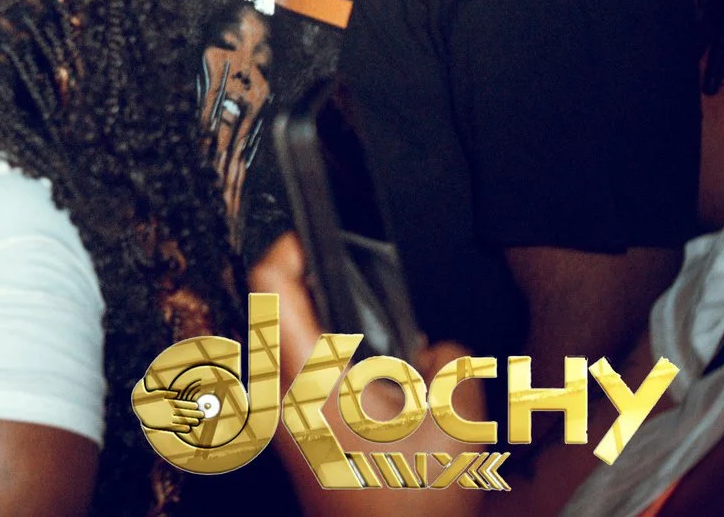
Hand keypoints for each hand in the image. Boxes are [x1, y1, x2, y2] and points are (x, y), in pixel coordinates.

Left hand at [250, 234, 483, 515]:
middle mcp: (280, 396)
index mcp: (306, 378)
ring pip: (294, 350)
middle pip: (281, 314)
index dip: (289, 247)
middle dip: (323, 296)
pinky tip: (377, 392)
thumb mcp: (453, 422)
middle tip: (362, 290)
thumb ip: (449, 363)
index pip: (270, 286)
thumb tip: (434, 347)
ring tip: (380, 348)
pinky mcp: (291, 438)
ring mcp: (280, 420)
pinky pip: (304, 383)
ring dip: (331, 338)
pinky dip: (335, 373)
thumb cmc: (407, 501)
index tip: (313, 233)